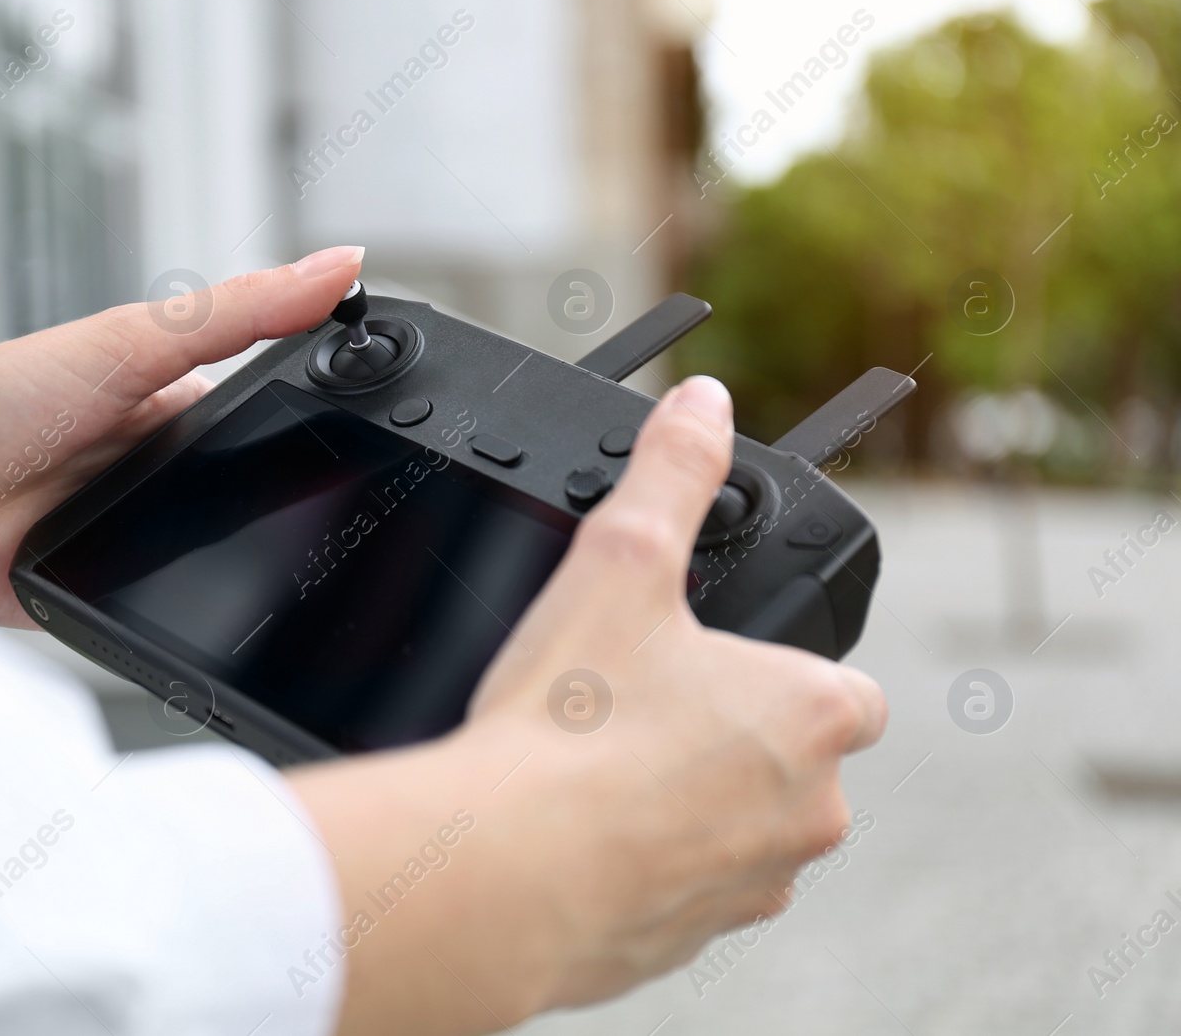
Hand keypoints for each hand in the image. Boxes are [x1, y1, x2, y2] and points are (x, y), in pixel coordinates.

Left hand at [0, 246, 365, 626]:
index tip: (383, 423)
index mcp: (168, 400)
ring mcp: (133, 534)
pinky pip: (172, 610)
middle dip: (284, 502)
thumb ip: (238, 311)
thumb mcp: (129, 343)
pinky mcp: (110, 596)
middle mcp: (154, 467)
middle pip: (253, 489)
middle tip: (311, 504)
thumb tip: (338, 264)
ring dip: (240, 563)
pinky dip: (190, 612)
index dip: (322, 420)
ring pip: (222, 556)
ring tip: (245, 557)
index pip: (269, 410)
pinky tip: (200, 607)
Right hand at [290, 376, 886, 1034]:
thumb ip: (673, 472)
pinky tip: (572, 829)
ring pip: (735, 830)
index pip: (841, 687)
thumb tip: (703, 404)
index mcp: (811, 717)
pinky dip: (639, 864)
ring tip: (593, 768)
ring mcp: (749, 887)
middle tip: (632, 707)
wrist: (506, 870)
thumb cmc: (572, 725)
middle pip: (784, 759)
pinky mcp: (686, 942)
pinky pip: (677, 889)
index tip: (712, 659)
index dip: (778, 666)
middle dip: (722, 736)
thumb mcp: (621, 561)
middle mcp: (806, 812)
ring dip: (683, 804)